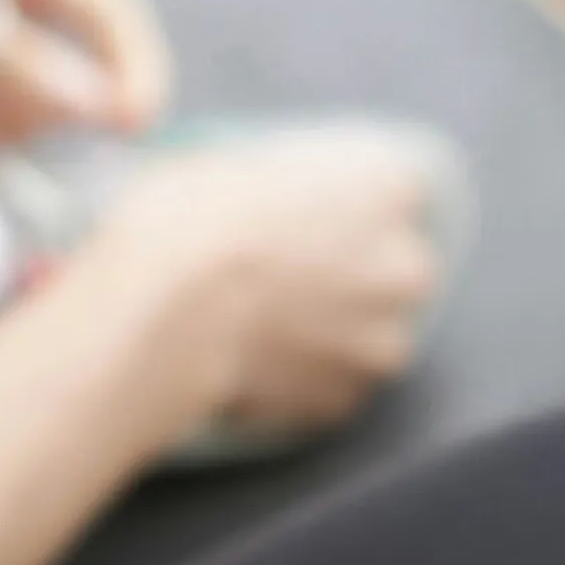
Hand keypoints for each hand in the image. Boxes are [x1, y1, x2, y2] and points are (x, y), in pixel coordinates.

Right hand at [107, 131, 442, 438]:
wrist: (160, 316)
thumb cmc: (185, 223)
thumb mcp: (226, 166)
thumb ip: (277, 185)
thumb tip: (265, 200)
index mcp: (387, 188)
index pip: (396, 186)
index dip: (348, 200)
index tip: (310, 209)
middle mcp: (405, 266)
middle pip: (394, 264)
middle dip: (350, 270)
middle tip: (284, 270)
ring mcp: (381, 341)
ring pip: (367, 331)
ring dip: (330, 329)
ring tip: (263, 324)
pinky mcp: (344, 398)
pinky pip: (330, 380)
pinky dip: (302, 374)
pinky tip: (252, 360)